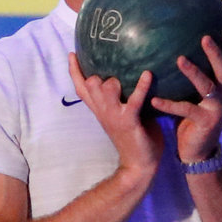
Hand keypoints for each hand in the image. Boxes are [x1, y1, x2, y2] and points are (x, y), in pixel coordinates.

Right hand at [68, 53, 164, 175]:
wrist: (138, 167)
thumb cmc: (137, 141)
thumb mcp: (126, 116)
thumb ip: (126, 100)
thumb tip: (139, 77)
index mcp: (100, 110)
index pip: (81, 88)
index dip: (75, 71)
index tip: (72, 53)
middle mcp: (103, 111)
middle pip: (90, 84)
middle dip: (97, 73)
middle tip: (113, 71)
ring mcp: (114, 116)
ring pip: (103, 88)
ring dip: (114, 80)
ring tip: (130, 74)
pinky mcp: (129, 121)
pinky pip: (133, 99)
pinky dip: (141, 85)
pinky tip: (148, 74)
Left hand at [152, 28, 221, 161]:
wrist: (199, 149)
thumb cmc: (196, 116)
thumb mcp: (200, 94)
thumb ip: (199, 75)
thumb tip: (179, 48)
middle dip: (216, 54)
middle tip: (205, 37)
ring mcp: (217, 109)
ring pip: (208, 87)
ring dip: (194, 72)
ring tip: (179, 59)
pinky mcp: (205, 122)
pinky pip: (185, 110)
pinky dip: (169, 105)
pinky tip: (154, 100)